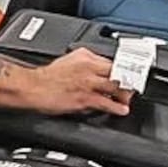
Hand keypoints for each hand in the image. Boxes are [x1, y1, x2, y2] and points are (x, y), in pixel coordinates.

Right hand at [15, 47, 136, 116]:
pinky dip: (117, 108)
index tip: (131, 72)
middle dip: (129, 80)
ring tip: (129, 98)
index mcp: (85, 56)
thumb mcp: (69, 60)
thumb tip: (100, 68)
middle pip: (118, 72)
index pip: (112, 60)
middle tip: (135, 86)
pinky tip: (122, 110)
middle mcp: (89, 68)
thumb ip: (86, 62)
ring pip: (115, 87)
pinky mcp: (85, 98)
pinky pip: (106, 103)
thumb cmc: (47, 77)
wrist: (33, 88)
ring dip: (125, 94)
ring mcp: (88, 83)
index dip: (124, 68)